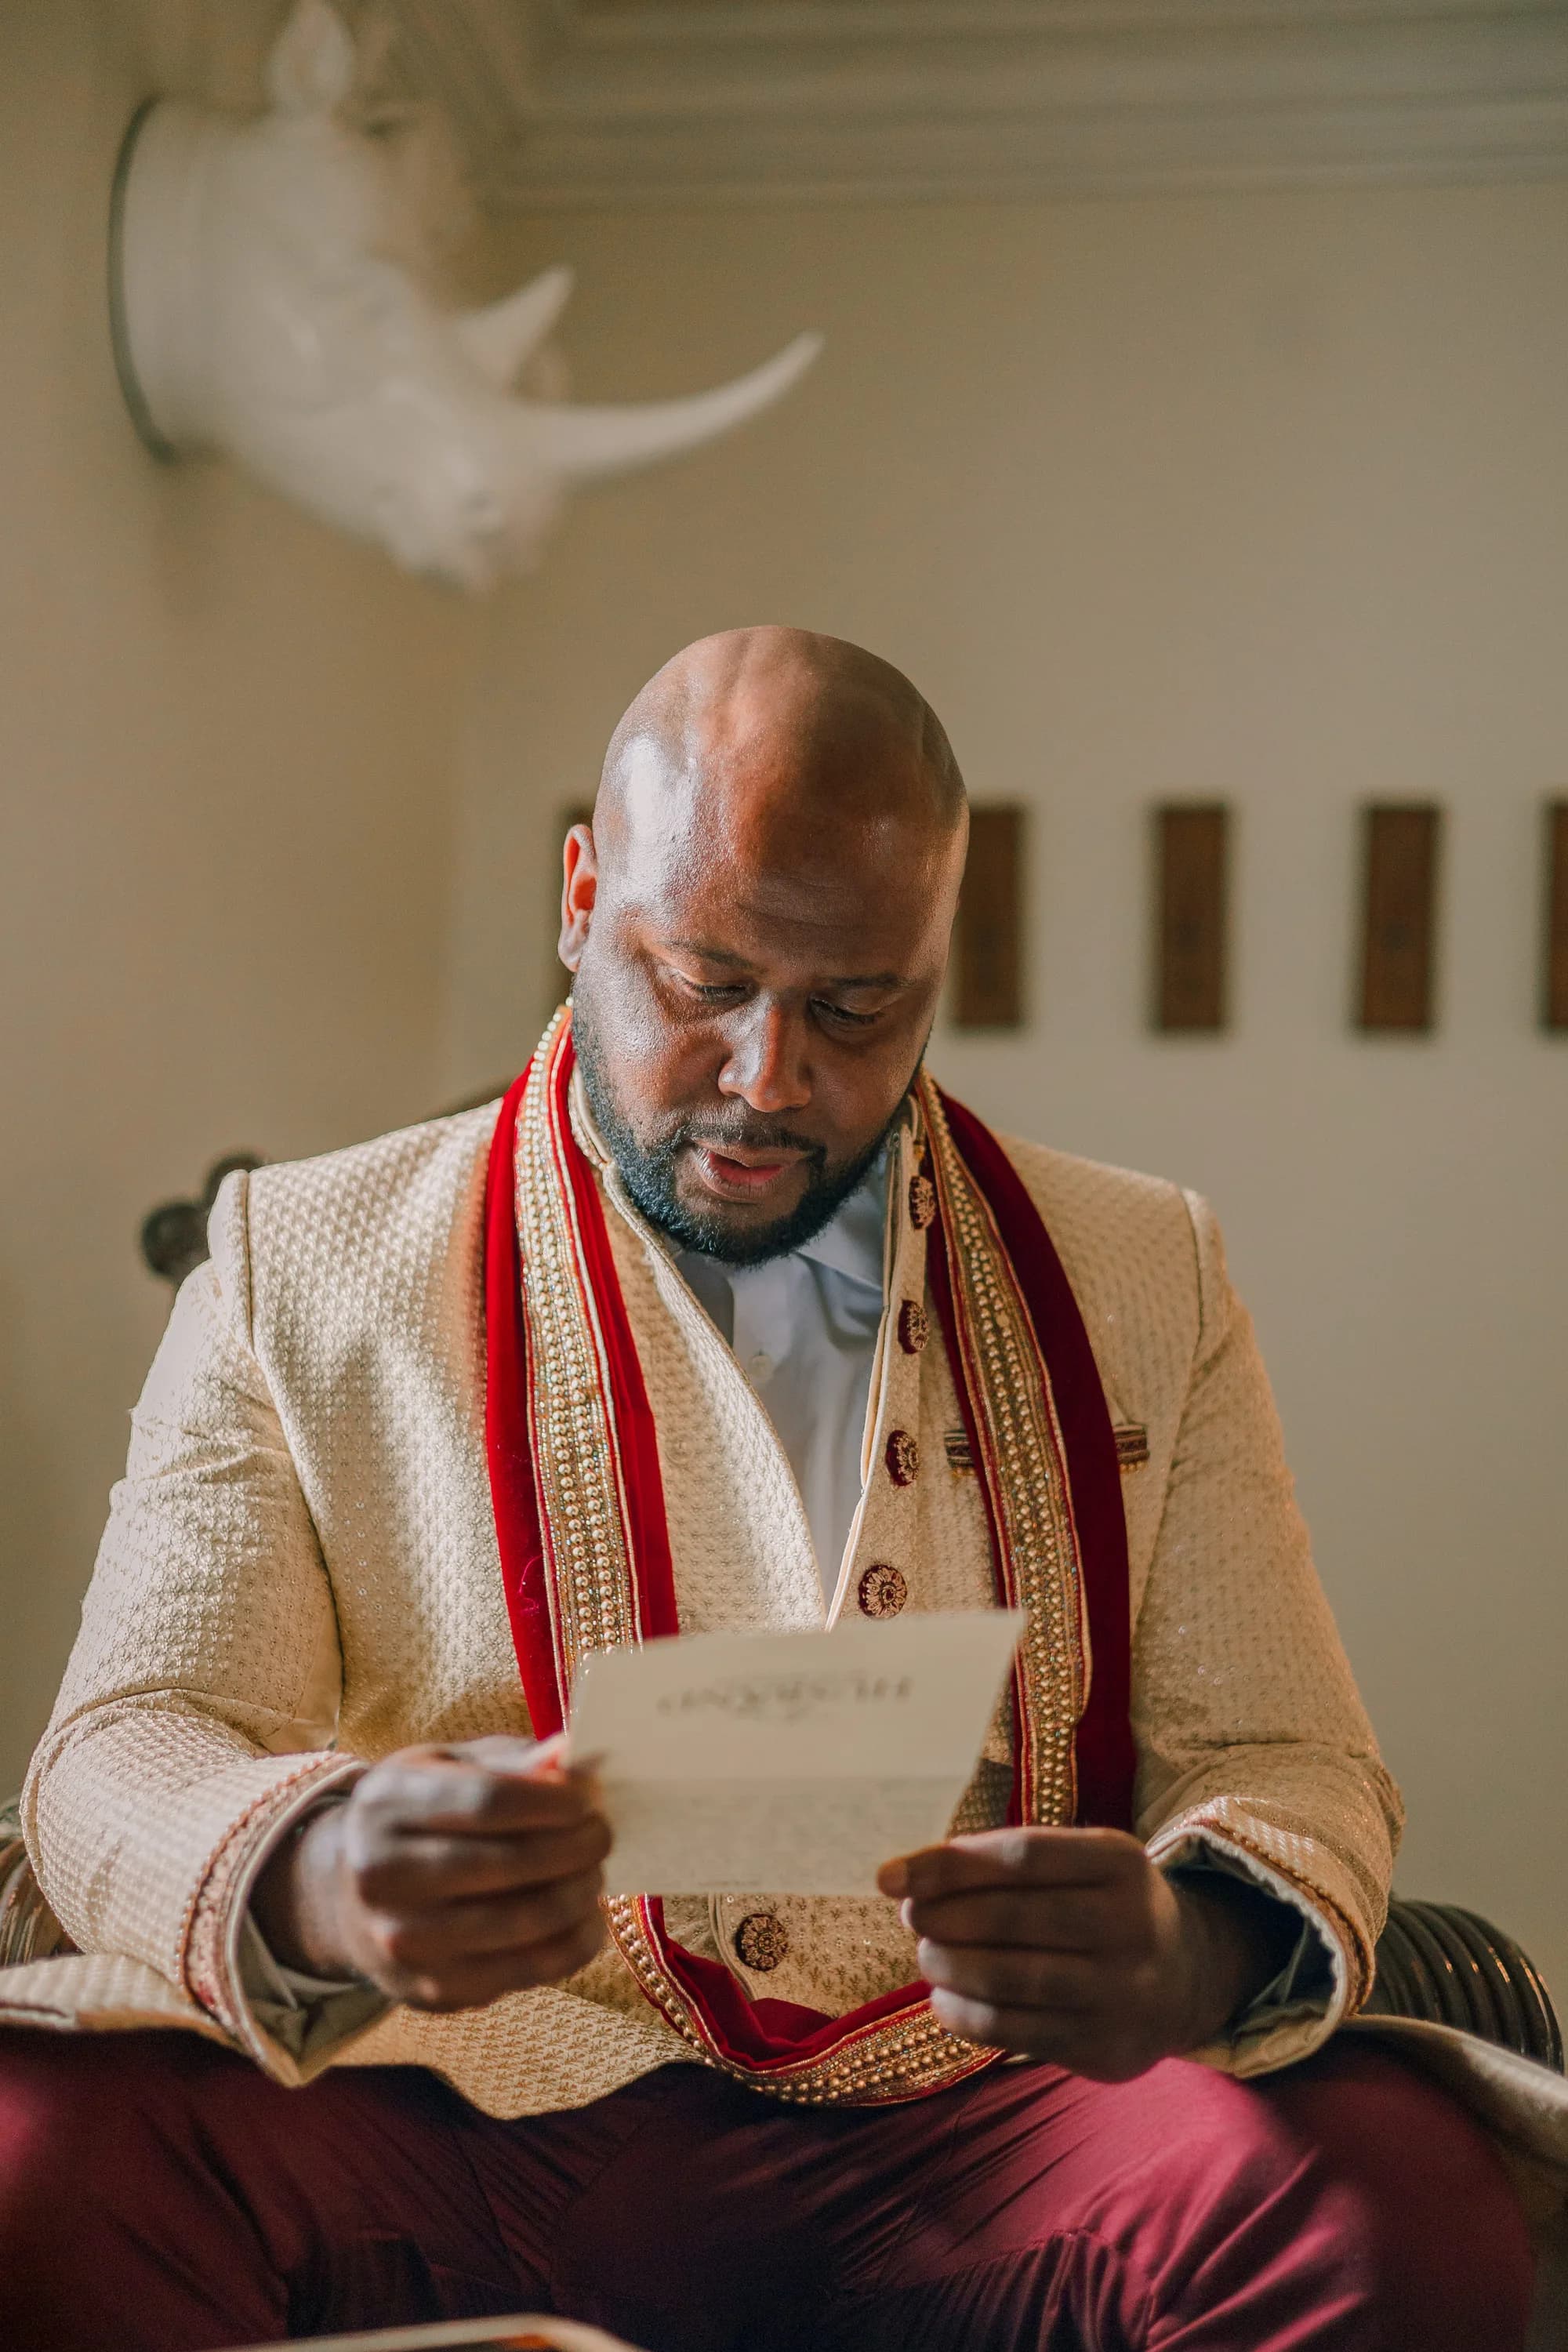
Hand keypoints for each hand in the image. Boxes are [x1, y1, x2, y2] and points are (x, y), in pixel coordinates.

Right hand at [252, 1735, 611, 2011]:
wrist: (347, 1897)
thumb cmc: (416, 1815)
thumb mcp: (445, 1767)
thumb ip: (508, 1762)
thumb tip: (571, 1755)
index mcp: (385, 1805)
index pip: (488, 1801)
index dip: (553, 1800)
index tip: (592, 1795)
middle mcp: (382, 1876)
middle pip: (509, 1864)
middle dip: (575, 1847)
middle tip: (603, 1833)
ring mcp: (405, 1941)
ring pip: (522, 1922)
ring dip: (579, 1894)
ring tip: (594, 1871)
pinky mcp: (433, 1989)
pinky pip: (525, 1972)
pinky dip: (572, 1944)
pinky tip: (586, 1918)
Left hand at [878, 1828, 1295, 2080]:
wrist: (1186, 1977)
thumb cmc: (1098, 1906)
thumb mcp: (1074, 1865)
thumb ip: (998, 1863)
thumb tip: (900, 1879)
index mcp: (1120, 1861)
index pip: (1020, 1855)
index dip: (947, 1865)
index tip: (888, 1876)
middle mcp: (1132, 1925)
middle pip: (1010, 1917)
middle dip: (942, 1917)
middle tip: (912, 1918)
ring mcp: (1124, 1993)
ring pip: (1010, 1979)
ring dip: (948, 1967)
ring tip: (927, 1957)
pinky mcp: (1107, 2048)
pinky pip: (1017, 2033)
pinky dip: (966, 2015)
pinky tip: (945, 2000)